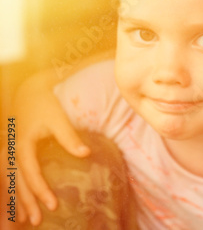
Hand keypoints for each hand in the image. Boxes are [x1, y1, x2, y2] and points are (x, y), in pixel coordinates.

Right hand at [15, 73, 90, 225]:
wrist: (30, 93)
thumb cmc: (46, 105)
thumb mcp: (58, 119)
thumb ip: (69, 137)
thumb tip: (86, 153)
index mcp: (23, 144)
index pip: (31, 173)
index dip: (41, 190)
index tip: (52, 205)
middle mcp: (12, 151)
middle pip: (17, 182)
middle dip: (27, 202)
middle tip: (38, 220)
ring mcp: (10, 152)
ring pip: (10, 181)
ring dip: (18, 200)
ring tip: (26, 219)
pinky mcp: (12, 152)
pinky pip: (9, 176)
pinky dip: (13, 190)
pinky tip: (18, 204)